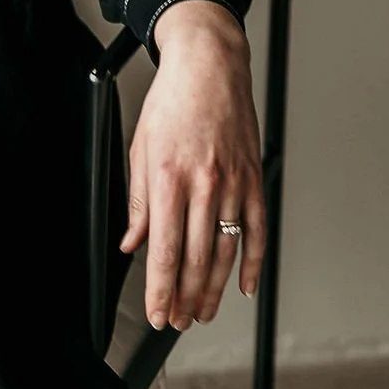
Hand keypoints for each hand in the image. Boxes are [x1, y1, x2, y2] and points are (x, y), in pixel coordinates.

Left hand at [122, 1, 264, 331]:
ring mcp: (233, 183)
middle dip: (184, 298)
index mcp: (169, 177)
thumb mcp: (140, 148)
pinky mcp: (254, 179)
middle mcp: (204, 184)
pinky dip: (252, 264)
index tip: (157, 312)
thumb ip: (138, 202)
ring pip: (225, 252)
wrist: (210, 66)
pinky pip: (256, 231)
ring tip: (201, 313)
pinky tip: (244, 287)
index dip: (159, 288)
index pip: (163, 249)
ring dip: (213, 290)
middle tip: (177, 322)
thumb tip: (132, 242)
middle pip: (195, 258)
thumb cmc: (173, 102)